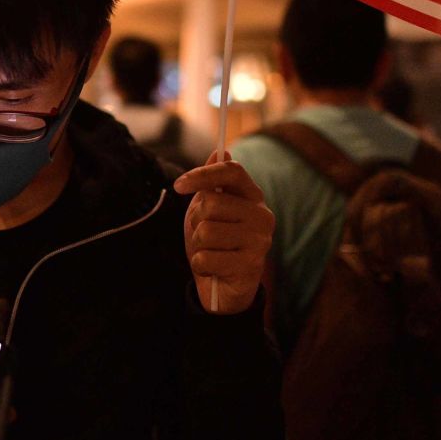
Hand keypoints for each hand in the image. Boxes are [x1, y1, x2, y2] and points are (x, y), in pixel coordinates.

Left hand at [174, 152, 274, 314]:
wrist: (224, 287)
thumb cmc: (216, 244)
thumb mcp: (209, 211)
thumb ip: (212, 184)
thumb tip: (219, 152)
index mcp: (253, 196)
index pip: (231, 171)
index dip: (202, 174)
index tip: (178, 186)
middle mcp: (262, 215)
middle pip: (210, 203)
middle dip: (196, 220)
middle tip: (204, 234)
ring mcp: (260, 240)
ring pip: (206, 231)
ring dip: (198, 245)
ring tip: (210, 252)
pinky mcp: (251, 265)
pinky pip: (205, 257)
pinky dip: (200, 265)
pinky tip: (213, 268)